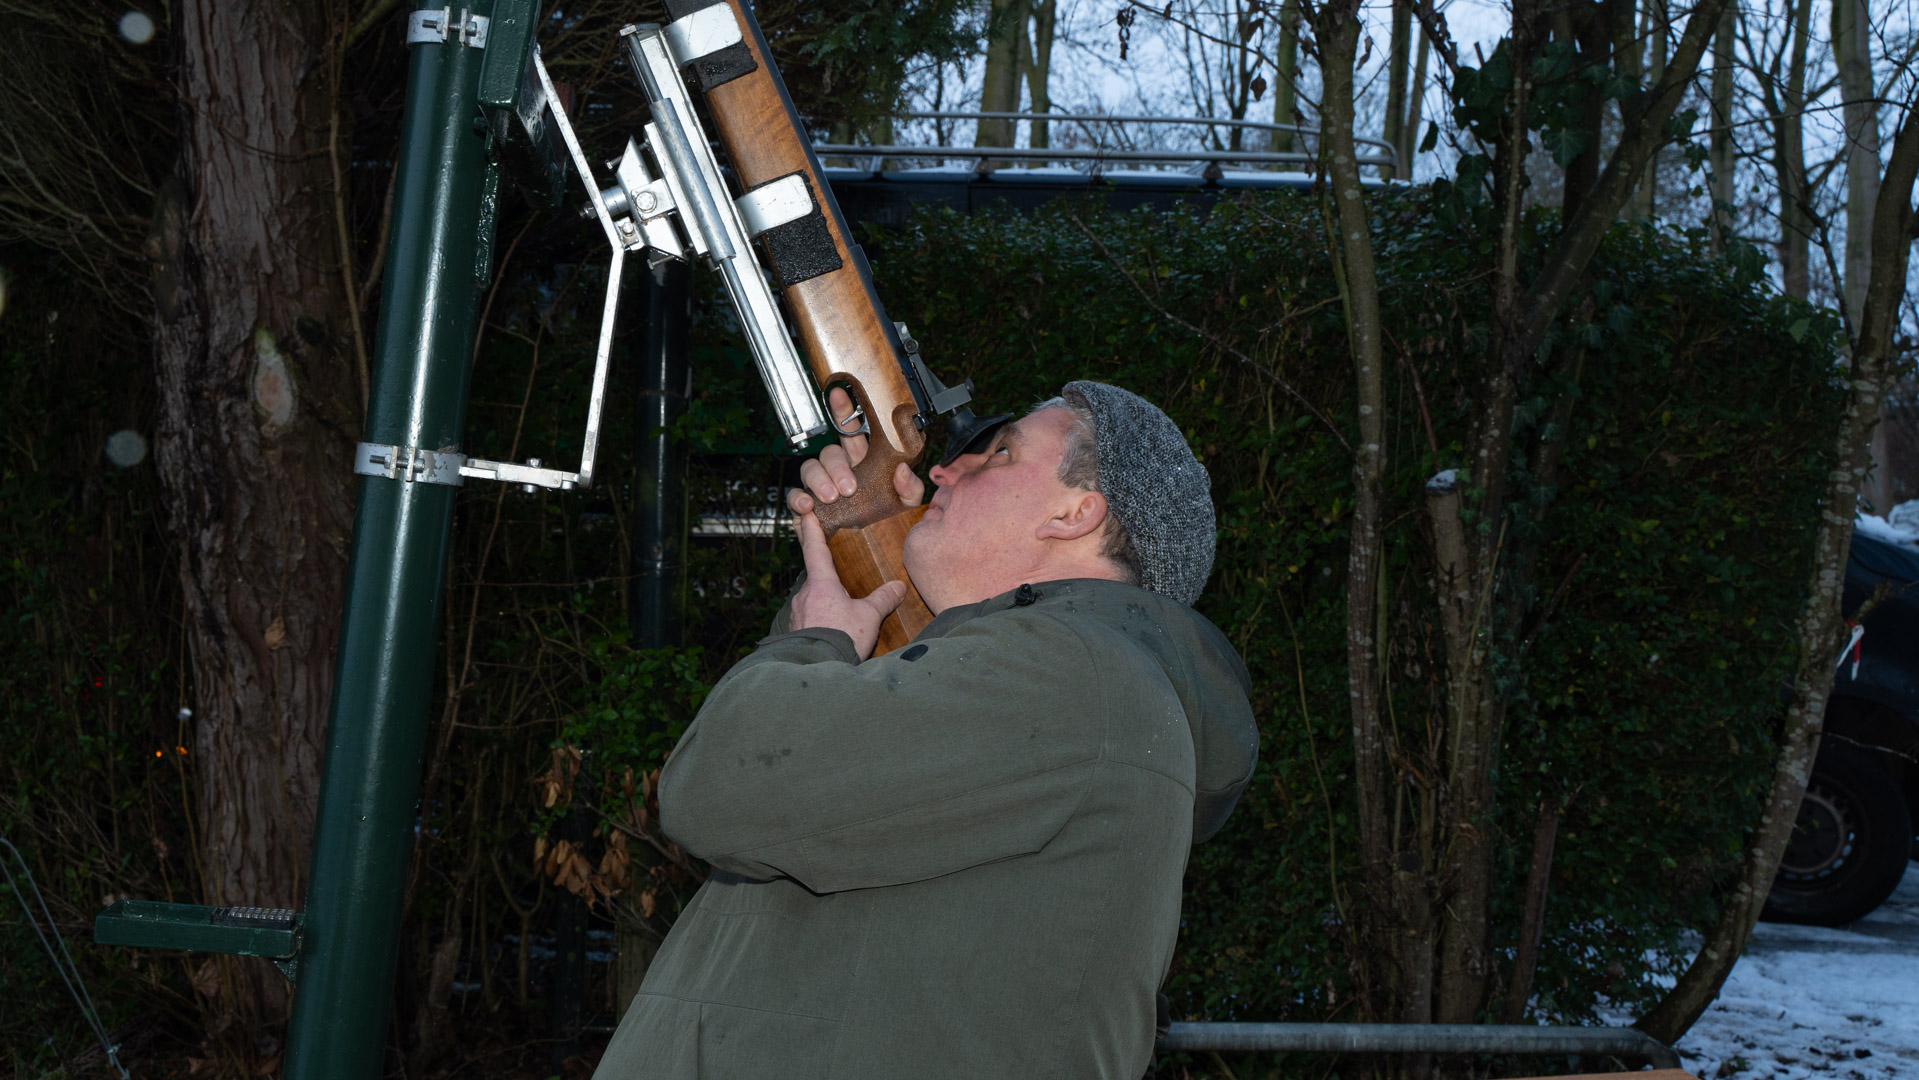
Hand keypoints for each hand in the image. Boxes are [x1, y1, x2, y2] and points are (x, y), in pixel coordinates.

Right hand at [784, 386, 925, 516]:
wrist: (868, 547)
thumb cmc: (884, 519)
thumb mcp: (905, 503)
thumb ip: (911, 488)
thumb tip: (902, 470)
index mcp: (861, 460)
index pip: (850, 430)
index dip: (843, 410)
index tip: (840, 394)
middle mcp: (838, 469)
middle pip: (829, 452)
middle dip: (837, 466)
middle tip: (849, 487)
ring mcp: (820, 486)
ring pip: (810, 469)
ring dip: (820, 481)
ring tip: (832, 497)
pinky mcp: (806, 506)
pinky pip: (794, 495)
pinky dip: (799, 499)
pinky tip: (810, 506)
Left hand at [789, 509, 907, 659]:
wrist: (819, 670)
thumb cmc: (843, 637)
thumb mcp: (869, 617)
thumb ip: (883, 599)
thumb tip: (897, 587)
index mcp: (821, 584)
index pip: (815, 549)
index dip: (812, 530)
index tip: (806, 513)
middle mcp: (804, 595)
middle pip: (816, 579)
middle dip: (829, 580)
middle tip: (843, 583)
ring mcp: (797, 615)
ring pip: (813, 600)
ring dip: (826, 603)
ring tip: (843, 614)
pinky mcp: (796, 633)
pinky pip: (810, 619)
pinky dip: (821, 620)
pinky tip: (835, 630)